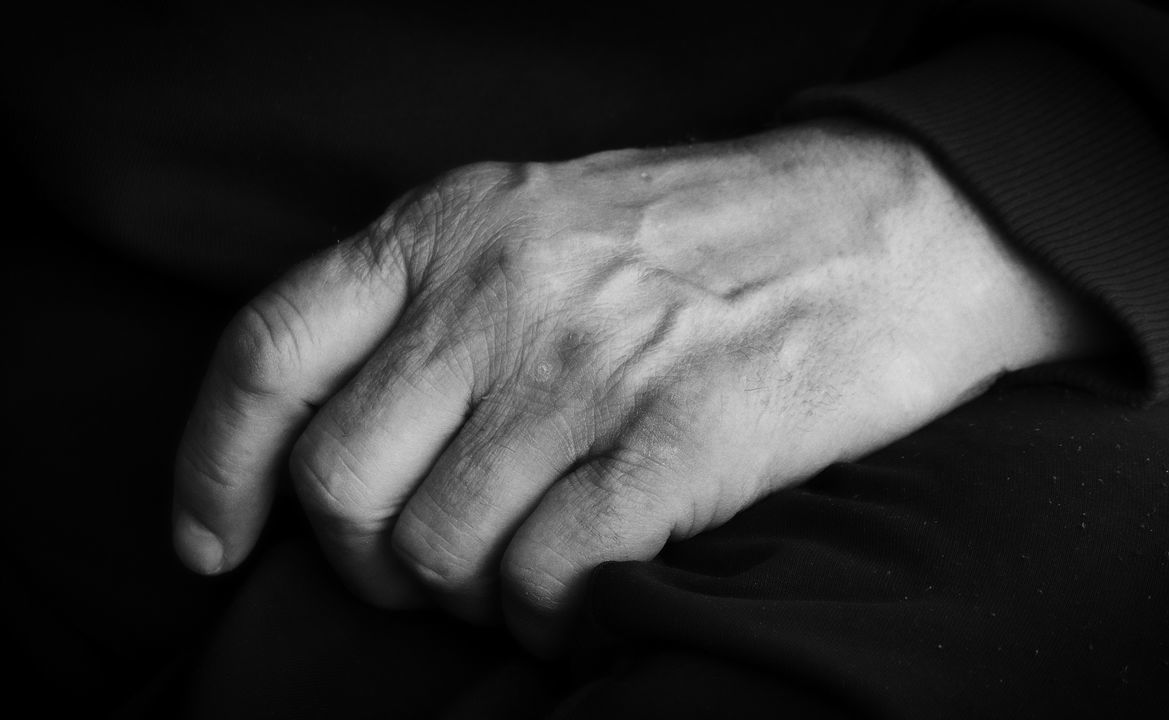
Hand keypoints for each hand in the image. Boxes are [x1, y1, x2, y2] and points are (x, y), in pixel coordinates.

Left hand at [173, 120, 1108, 652]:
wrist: (891, 226)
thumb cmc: (711, 236)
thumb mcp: (544, 220)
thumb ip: (439, 303)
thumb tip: (356, 435)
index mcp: (452, 226)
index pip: (269, 353)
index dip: (215, 468)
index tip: (217, 543)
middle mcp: (500, 293)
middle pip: (343, 484)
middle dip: (369, 561)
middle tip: (431, 568)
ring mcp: (585, 370)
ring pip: (440, 552)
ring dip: (471, 596)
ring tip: (529, 573)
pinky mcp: (675, 445)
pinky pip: (546, 583)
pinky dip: (551, 619)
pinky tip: (588, 595)